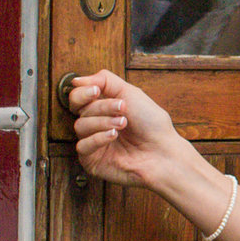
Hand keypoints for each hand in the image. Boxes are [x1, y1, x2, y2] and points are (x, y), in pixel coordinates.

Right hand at [68, 69, 184, 188]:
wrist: (163, 151)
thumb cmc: (152, 125)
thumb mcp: (130, 93)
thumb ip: (104, 81)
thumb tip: (77, 80)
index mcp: (102, 109)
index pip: (78, 97)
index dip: (82, 92)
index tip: (95, 91)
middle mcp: (96, 125)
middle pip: (80, 109)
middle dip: (101, 106)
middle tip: (122, 108)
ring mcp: (93, 143)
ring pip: (81, 126)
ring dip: (103, 122)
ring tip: (123, 124)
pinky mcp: (92, 160)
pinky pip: (83, 146)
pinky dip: (98, 138)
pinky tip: (114, 136)